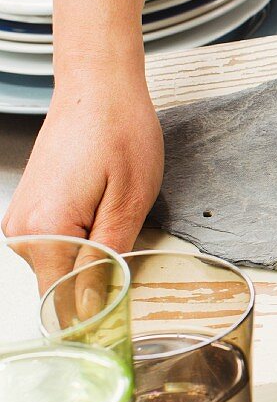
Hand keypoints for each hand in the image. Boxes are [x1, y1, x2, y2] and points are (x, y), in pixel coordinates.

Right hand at [2, 67, 162, 293]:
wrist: (97, 90)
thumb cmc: (120, 134)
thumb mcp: (130, 202)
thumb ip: (108, 259)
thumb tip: (91, 309)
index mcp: (44, 232)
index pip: (62, 303)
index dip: (97, 311)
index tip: (126, 305)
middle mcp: (21, 232)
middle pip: (62, 287)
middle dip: (99, 278)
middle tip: (129, 234)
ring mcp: (21, 221)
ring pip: (61, 267)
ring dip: (94, 255)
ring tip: (116, 211)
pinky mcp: (30, 212)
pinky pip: (59, 245)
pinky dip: (85, 239)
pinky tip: (103, 209)